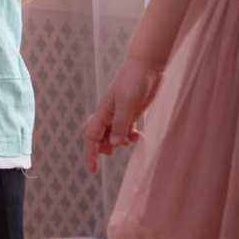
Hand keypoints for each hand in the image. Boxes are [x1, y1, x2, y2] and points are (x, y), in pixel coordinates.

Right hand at [80, 56, 163, 172]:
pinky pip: (125, 130)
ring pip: (112, 135)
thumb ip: (119, 125)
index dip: (91, 154)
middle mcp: (108, 115)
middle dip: (101, 148)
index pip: (91, 137)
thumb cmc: (134, 82)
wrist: (148, 67)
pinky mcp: (131, 112)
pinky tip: (139, 135)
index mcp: (103, 113)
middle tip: (112, 155)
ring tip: (131, 140)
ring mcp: (119, 114)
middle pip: (97, 137)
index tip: (93, 171)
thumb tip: (111, 145)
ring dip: (119, 142)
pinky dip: (130, 136)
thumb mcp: (127, 104)